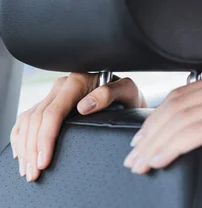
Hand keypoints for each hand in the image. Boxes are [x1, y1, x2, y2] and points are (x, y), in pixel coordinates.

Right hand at [11, 73, 146, 181]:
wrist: (127, 97)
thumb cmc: (128, 96)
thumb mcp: (127, 91)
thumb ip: (110, 93)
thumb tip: (84, 106)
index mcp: (78, 81)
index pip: (53, 112)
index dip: (45, 138)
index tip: (45, 160)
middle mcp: (62, 85)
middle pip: (36, 119)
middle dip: (32, 149)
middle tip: (34, 172)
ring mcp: (54, 94)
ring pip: (28, 121)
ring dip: (24, 147)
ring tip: (27, 170)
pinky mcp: (50, 103)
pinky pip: (26, 119)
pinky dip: (21, 137)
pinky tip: (21, 153)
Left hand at [123, 67, 201, 174]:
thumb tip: (195, 128)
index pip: (180, 95)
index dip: (155, 119)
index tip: (140, 141)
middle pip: (175, 105)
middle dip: (149, 133)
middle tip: (133, 157)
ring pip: (182, 118)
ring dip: (155, 142)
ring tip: (141, 163)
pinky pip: (198, 130)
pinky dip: (174, 145)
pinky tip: (160, 159)